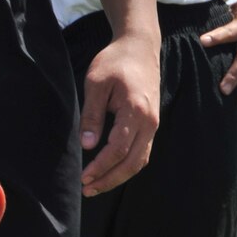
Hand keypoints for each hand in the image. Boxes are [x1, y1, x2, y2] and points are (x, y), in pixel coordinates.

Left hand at [80, 29, 161, 193]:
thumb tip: (87, 146)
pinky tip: (111, 171)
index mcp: (135, 111)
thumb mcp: (96, 83)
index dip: (100, 166)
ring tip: (97, 185)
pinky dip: (127, 166)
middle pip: (132, 162)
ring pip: (140, 161)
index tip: (83, 176)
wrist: (139, 47)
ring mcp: (153, 124)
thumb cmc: (115, 61)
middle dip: (110, 179)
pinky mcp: (151, 124)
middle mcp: (149, 122)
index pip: (118, 149)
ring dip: (119, 176)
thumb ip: (91, 115)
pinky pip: (142, 152)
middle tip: (88, 189)